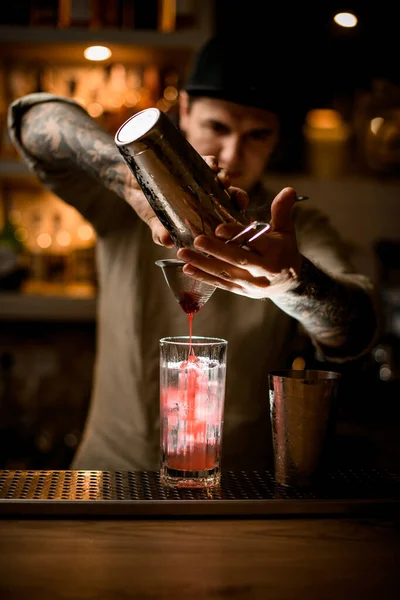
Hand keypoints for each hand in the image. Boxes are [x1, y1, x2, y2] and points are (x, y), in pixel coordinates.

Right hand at [124, 156, 247, 247]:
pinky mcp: (195, 162)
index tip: (244, 223)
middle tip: (238, 200)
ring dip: (226, 178)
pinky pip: (209, 162)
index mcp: (204, 215)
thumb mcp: (154, 222)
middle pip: (232, 197)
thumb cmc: (148, 207)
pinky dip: (212, 163)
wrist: (132, 184)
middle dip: (239, 197)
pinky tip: (211, 165)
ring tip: (222, 181)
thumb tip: (165, 241)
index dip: (238, 220)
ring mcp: (203, 179)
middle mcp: (208, 197)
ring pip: (223, 178)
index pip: (227, 219)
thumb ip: (160, 233)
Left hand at [177, 187, 302, 298]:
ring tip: (183, 253)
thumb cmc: (284, 251)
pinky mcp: (241, 291)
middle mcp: (264, 270)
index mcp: (275, 252)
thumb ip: (282, 210)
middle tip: (198, 240)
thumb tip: (288, 189)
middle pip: (238, 260)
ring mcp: (251, 283)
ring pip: (225, 273)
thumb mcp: (286, 230)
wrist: (290, 283)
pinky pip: (221, 284)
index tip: (219, 228)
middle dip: (216, 250)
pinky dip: (203, 277)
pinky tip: (187, 268)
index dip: (237, 235)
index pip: (254, 242)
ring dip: (203, 264)